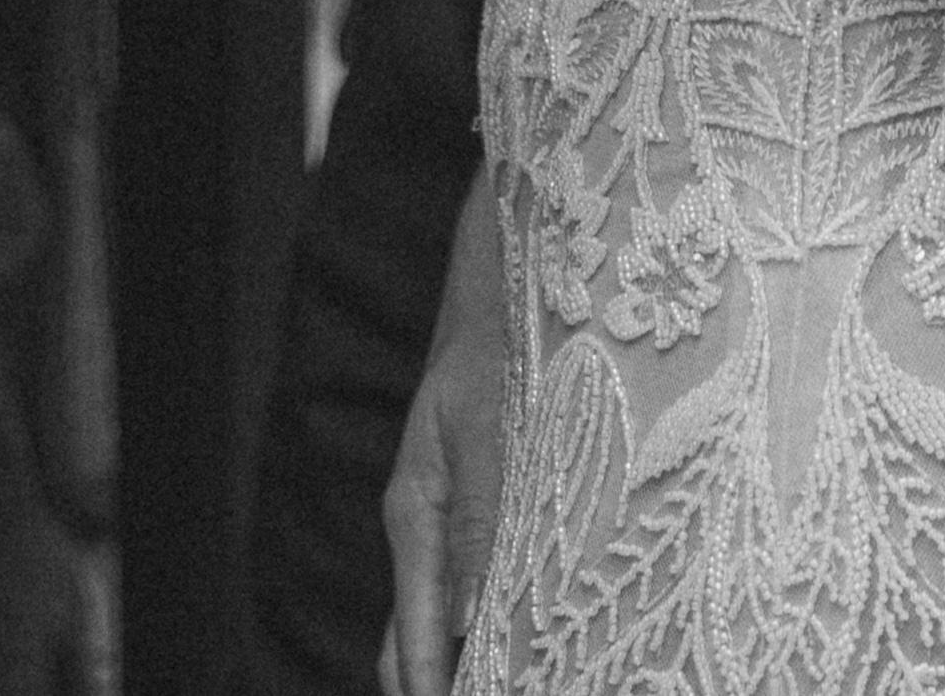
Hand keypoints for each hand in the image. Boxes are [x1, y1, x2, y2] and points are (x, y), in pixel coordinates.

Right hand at [377, 317, 503, 695]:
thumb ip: (481, 519)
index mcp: (414, 513)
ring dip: (466, 662)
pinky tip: (531, 642)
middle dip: (441, 687)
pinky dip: (486, 626)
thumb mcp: (487, 430)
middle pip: (413, 639)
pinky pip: (469, 584)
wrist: (501, 289)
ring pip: (439, 619)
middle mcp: (423, 528)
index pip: (413, 631)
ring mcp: (445, 521)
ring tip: (520, 685)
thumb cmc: (494, 349)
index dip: (432, 689)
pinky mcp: (474, 508)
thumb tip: (467, 619)